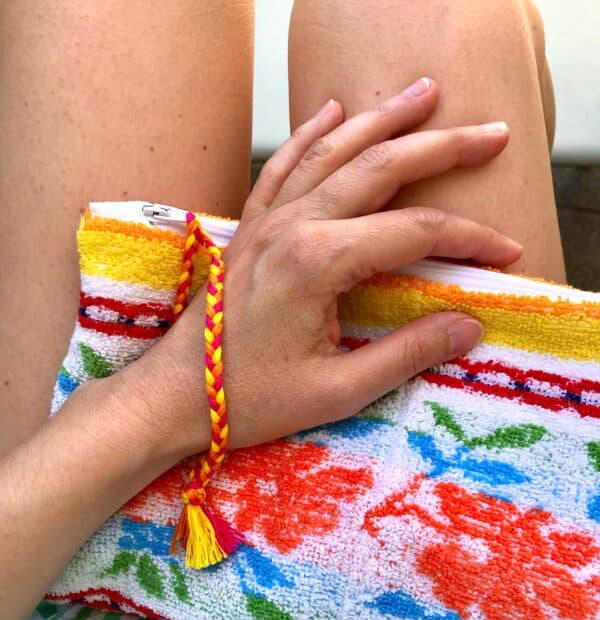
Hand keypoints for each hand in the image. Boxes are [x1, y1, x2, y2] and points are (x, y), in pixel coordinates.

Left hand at [121, 77, 521, 458]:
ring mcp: (267, 220)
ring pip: (334, 152)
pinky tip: (333, 111)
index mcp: (317, 262)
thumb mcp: (336, 391)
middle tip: (490, 135)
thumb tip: (468, 326)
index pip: (413, 233)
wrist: (176, 395)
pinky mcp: (251, 228)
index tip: (506, 251)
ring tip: (424, 93)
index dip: (467, 239)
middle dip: (441, 148)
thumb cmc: (251, 399)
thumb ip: (405, 354)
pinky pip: (284, 165)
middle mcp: (293, 225)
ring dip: (383, 120)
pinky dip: (312, 135)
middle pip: (380, 168)